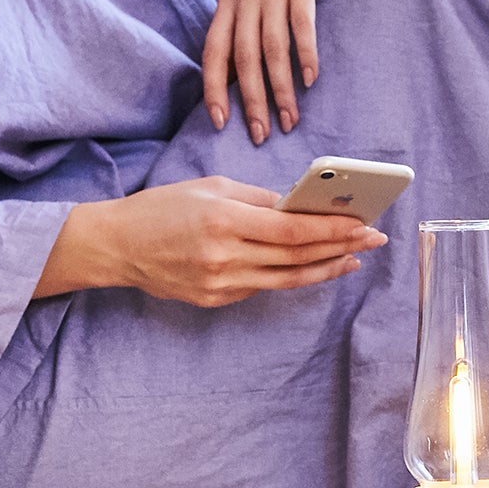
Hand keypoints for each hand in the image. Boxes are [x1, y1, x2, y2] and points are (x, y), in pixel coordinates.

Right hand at [34, 176, 384, 306]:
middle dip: (341, 248)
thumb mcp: (212, 188)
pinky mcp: (215, 299)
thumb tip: (303, 207)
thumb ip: (260, 199)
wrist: (116, 245)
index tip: (364, 224)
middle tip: (372, 239)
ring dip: (324, 269)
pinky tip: (312, 267)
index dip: (334, 230)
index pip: (294, 230)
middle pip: (297, 258)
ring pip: (286, 280)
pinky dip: (291, 276)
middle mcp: (225, 256)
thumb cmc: (163, 207)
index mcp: (225, 220)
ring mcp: (220, 283)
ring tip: (352, 259)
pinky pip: (262, 287)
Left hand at [203, 0, 367, 143]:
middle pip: (243, 55)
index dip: (214, 89)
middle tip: (261, 133)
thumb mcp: (260, 0)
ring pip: (272, 45)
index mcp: (229, 1)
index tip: (221, 123)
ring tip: (290, 117)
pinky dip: (306, 54)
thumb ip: (247, 33)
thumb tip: (238, 83)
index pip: (214, 52)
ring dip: (281, 86)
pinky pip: (301, 23)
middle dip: (251, 99)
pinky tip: (311, 78)